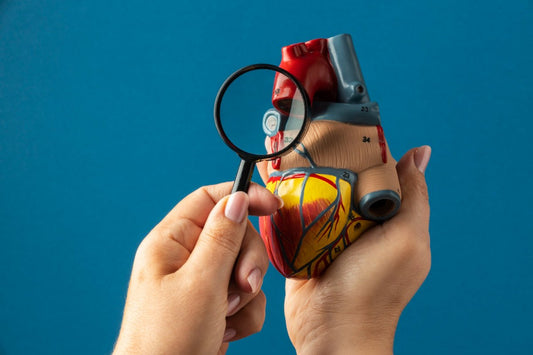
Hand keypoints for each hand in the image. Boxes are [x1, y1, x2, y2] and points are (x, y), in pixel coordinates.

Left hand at [113, 183, 281, 354]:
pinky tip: (226, 332)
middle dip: (247, 259)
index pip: (209, 199)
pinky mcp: (214, 307)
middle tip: (244, 284)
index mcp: (171, 242)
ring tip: (226, 315)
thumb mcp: (200, 283)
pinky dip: (245, 314)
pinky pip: (245, 296)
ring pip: (244, 267)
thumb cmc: (168, 340)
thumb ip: (223, 239)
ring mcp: (201, 284)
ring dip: (246, 294)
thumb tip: (237, 198)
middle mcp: (185, 259)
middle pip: (234, 234)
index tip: (274, 205)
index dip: (242, 196)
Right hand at [284, 146, 431, 353]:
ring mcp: (327, 229)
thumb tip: (421, 153)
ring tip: (284, 141)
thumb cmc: (375, 291)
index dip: (363, 144)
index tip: (345, 119)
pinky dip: (281, 191)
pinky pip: (291, 209)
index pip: (377, 168)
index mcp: (386, 215)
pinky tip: (269, 172)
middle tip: (307, 126)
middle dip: (325, 152)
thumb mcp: (406, 240)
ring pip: (314, 188)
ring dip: (300, 168)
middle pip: (341, 174)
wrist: (332, 332)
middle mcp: (357, 219)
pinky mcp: (300, 239)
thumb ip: (413, 196)